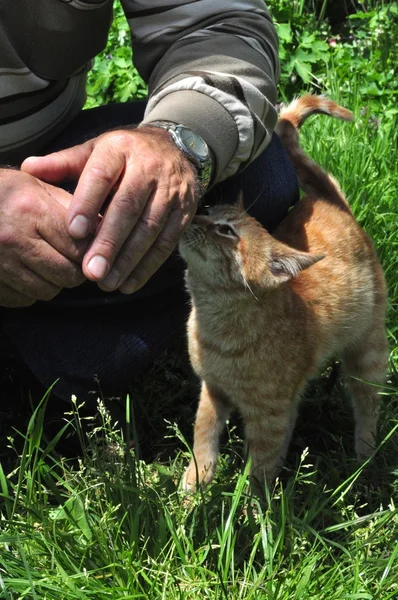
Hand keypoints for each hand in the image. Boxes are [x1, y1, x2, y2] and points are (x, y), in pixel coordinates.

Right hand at [0, 169, 87, 306]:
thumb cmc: (1, 194)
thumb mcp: (35, 186)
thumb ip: (70, 207)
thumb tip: (104, 229)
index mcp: (32, 210)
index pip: (80, 246)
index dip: (90, 250)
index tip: (89, 248)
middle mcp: (15, 239)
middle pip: (69, 275)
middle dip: (75, 270)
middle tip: (68, 258)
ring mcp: (1, 265)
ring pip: (49, 291)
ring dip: (52, 282)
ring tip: (43, 262)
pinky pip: (25, 300)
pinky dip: (29, 290)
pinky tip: (24, 271)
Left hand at [22, 127, 198, 293]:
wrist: (177, 149)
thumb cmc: (126, 156)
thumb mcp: (97, 150)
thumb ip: (64, 163)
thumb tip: (29, 168)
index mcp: (120, 148)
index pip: (102, 175)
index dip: (87, 203)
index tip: (73, 232)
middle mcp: (149, 167)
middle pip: (128, 208)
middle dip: (109, 242)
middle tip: (90, 272)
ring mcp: (171, 190)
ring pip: (149, 229)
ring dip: (128, 260)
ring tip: (106, 283)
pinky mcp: (185, 211)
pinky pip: (167, 242)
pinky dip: (148, 266)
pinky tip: (129, 283)